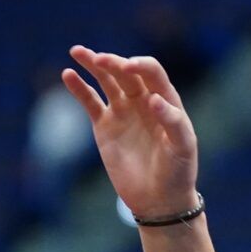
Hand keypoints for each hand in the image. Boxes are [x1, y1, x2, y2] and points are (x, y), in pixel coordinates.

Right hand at [62, 47, 198, 220]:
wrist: (159, 199)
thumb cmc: (178, 172)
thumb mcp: (183, 147)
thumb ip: (172, 121)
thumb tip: (154, 100)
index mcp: (165, 100)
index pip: (151, 72)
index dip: (140, 65)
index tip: (128, 67)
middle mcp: (142, 100)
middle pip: (125, 72)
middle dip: (112, 62)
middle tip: (99, 59)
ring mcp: (122, 112)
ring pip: (105, 81)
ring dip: (93, 65)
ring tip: (78, 51)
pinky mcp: (104, 126)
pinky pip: (90, 102)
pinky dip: (79, 88)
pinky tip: (68, 75)